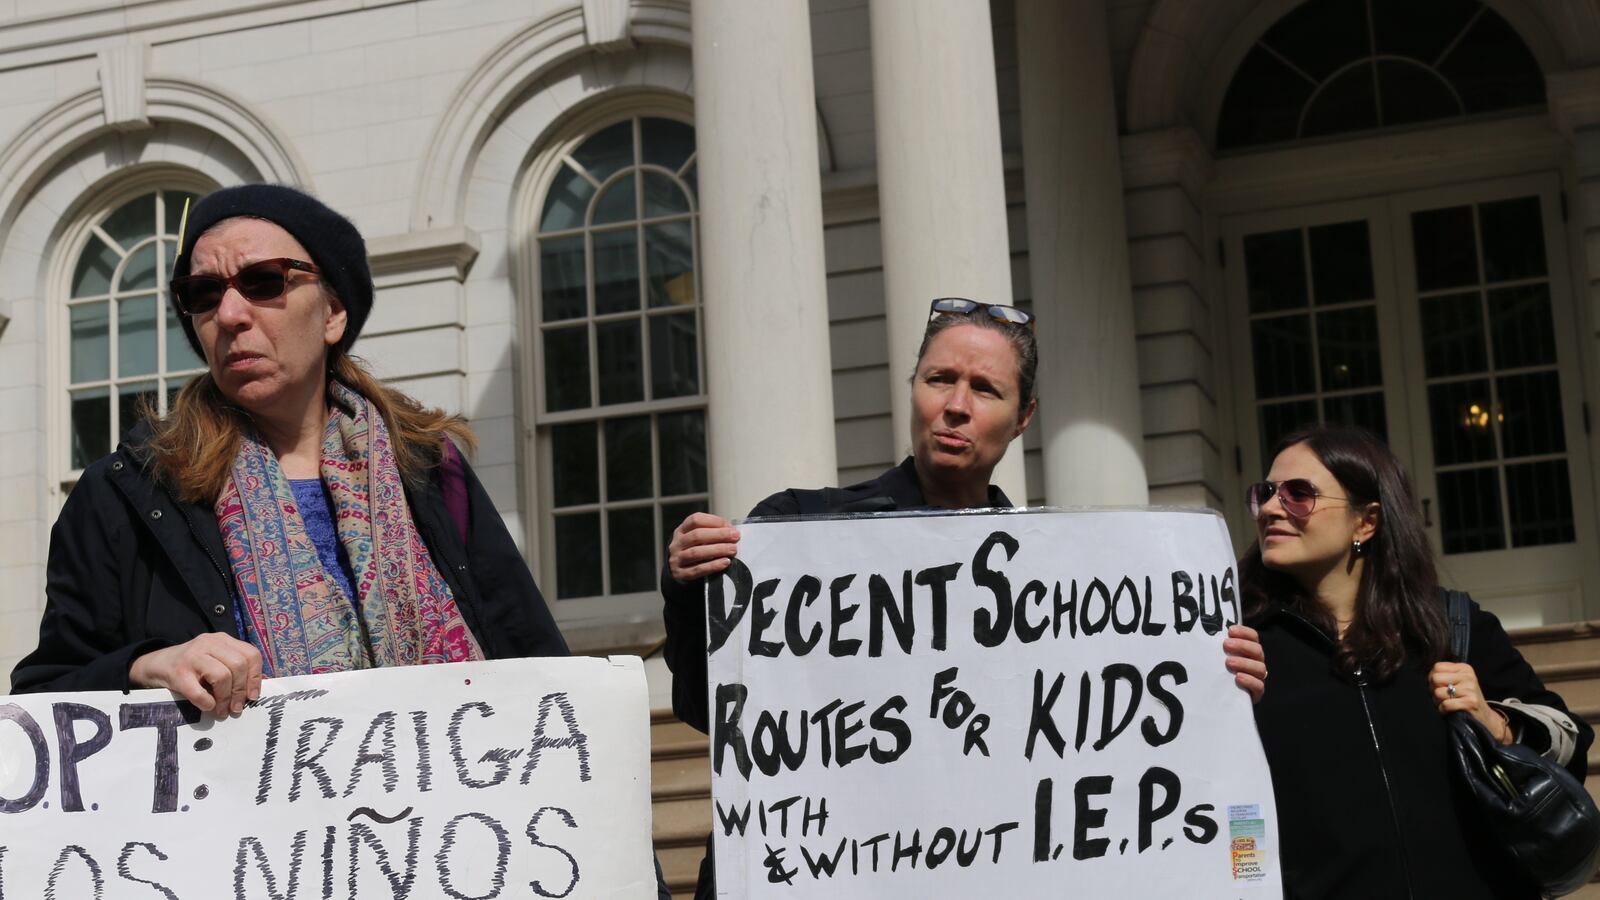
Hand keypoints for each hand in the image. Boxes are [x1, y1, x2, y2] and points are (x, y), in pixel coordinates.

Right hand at [129, 633, 262, 715]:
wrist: (155, 665)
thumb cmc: (191, 667)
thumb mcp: (215, 661)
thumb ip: (234, 669)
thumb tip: (255, 690)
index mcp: (222, 640)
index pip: (251, 654)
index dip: (256, 677)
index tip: (253, 696)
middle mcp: (209, 643)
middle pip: (239, 665)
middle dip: (241, 691)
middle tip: (237, 708)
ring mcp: (192, 656)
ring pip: (222, 676)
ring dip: (225, 699)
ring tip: (223, 710)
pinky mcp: (178, 672)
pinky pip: (199, 691)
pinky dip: (206, 703)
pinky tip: (207, 707)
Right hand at [667, 512, 740, 584]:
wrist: (677, 571)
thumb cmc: (692, 551)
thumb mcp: (697, 538)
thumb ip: (711, 532)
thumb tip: (731, 531)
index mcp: (681, 530)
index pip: (695, 520)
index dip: (714, 521)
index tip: (729, 526)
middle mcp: (677, 543)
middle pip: (697, 535)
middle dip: (719, 535)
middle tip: (735, 536)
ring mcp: (677, 559)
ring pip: (696, 552)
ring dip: (717, 549)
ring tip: (732, 549)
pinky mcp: (681, 574)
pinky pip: (698, 569)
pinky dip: (713, 566)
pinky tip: (725, 562)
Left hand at [1223, 624, 1266, 703]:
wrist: (1223, 697)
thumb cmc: (1219, 672)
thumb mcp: (1218, 657)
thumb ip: (1217, 647)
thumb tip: (1204, 634)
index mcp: (1249, 650)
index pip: (1253, 637)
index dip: (1244, 632)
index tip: (1230, 631)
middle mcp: (1256, 662)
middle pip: (1257, 650)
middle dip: (1242, 646)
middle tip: (1226, 645)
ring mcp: (1258, 678)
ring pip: (1259, 668)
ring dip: (1244, 663)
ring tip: (1228, 662)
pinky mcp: (1256, 693)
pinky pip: (1259, 686)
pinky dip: (1249, 680)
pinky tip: (1238, 677)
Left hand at [1429, 661, 1512, 743]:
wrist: (1483, 716)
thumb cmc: (1463, 698)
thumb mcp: (1456, 682)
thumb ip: (1443, 676)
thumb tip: (1430, 676)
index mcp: (1464, 668)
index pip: (1437, 667)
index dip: (1432, 679)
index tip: (1439, 686)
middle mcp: (1468, 676)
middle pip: (1435, 679)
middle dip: (1433, 690)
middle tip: (1441, 697)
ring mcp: (1471, 689)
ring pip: (1438, 693)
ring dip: (1438, 702)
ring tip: (1446, 703)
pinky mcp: (1471, 702)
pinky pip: (1446, 705)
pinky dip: (1443, 710)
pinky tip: (1449, 711)